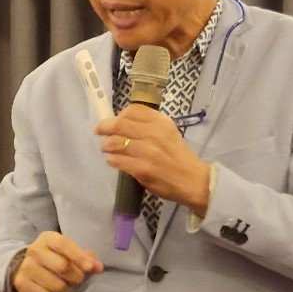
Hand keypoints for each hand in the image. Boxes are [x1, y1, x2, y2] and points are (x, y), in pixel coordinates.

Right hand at [11, 231, 103, 291]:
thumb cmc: (55, 259)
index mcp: (47, 238)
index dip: (78, 256)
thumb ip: (86, 258)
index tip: (90, 268)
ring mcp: (26, 268)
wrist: (27, 271)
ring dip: (67, 290)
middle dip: (76, 277)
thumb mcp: (70, 253)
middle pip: (62, 267)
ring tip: (66, 287)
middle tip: (79, 280)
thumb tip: (98, 267)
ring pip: (56, 285)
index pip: (63, 244)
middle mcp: (34, 250)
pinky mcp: (22, 285)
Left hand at [95, 104, 211, 215]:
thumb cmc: (179, 156)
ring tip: (106, 148)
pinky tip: (112, 160)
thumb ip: (149, 126)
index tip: (114, 120)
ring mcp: (148, 151)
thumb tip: (123, 122)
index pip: (134, 110)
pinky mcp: (143, 169)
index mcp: (162, 122)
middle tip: (99, 131)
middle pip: (120, 124)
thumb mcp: (169, 133)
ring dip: (107, 145)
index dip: (119, 114)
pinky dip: (112, 159)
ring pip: (116, 142)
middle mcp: (154, 133)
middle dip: (105, 127)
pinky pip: (118, 160)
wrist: (193, 180)